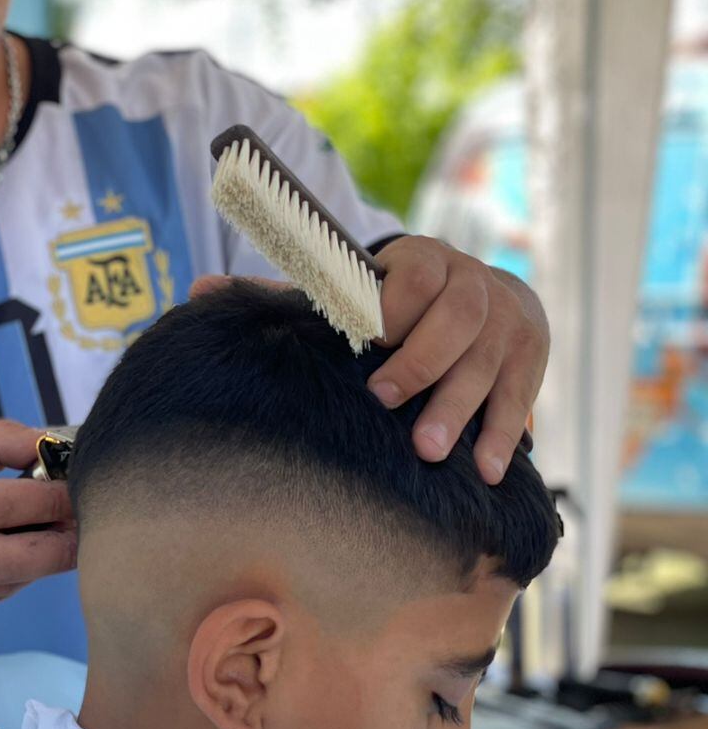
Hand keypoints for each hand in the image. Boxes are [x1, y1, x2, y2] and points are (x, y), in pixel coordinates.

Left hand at [191, 242, 548, 483]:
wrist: (480, 293)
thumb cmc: (393, 302)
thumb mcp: (348, 291)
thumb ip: (284, 295)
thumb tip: (198, 292)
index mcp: (422, 257)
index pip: (415, 274)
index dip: (391, 309)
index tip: (365, 342)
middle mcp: (472, 280)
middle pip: (458, 318)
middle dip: (422, 361)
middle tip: (386, 401)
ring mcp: (507, 317)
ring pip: (488, 360)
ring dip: (460, 407)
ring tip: (429, 452)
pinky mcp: (532, 352)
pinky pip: (520, 392)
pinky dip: (502, 430)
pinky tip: (485, 471)